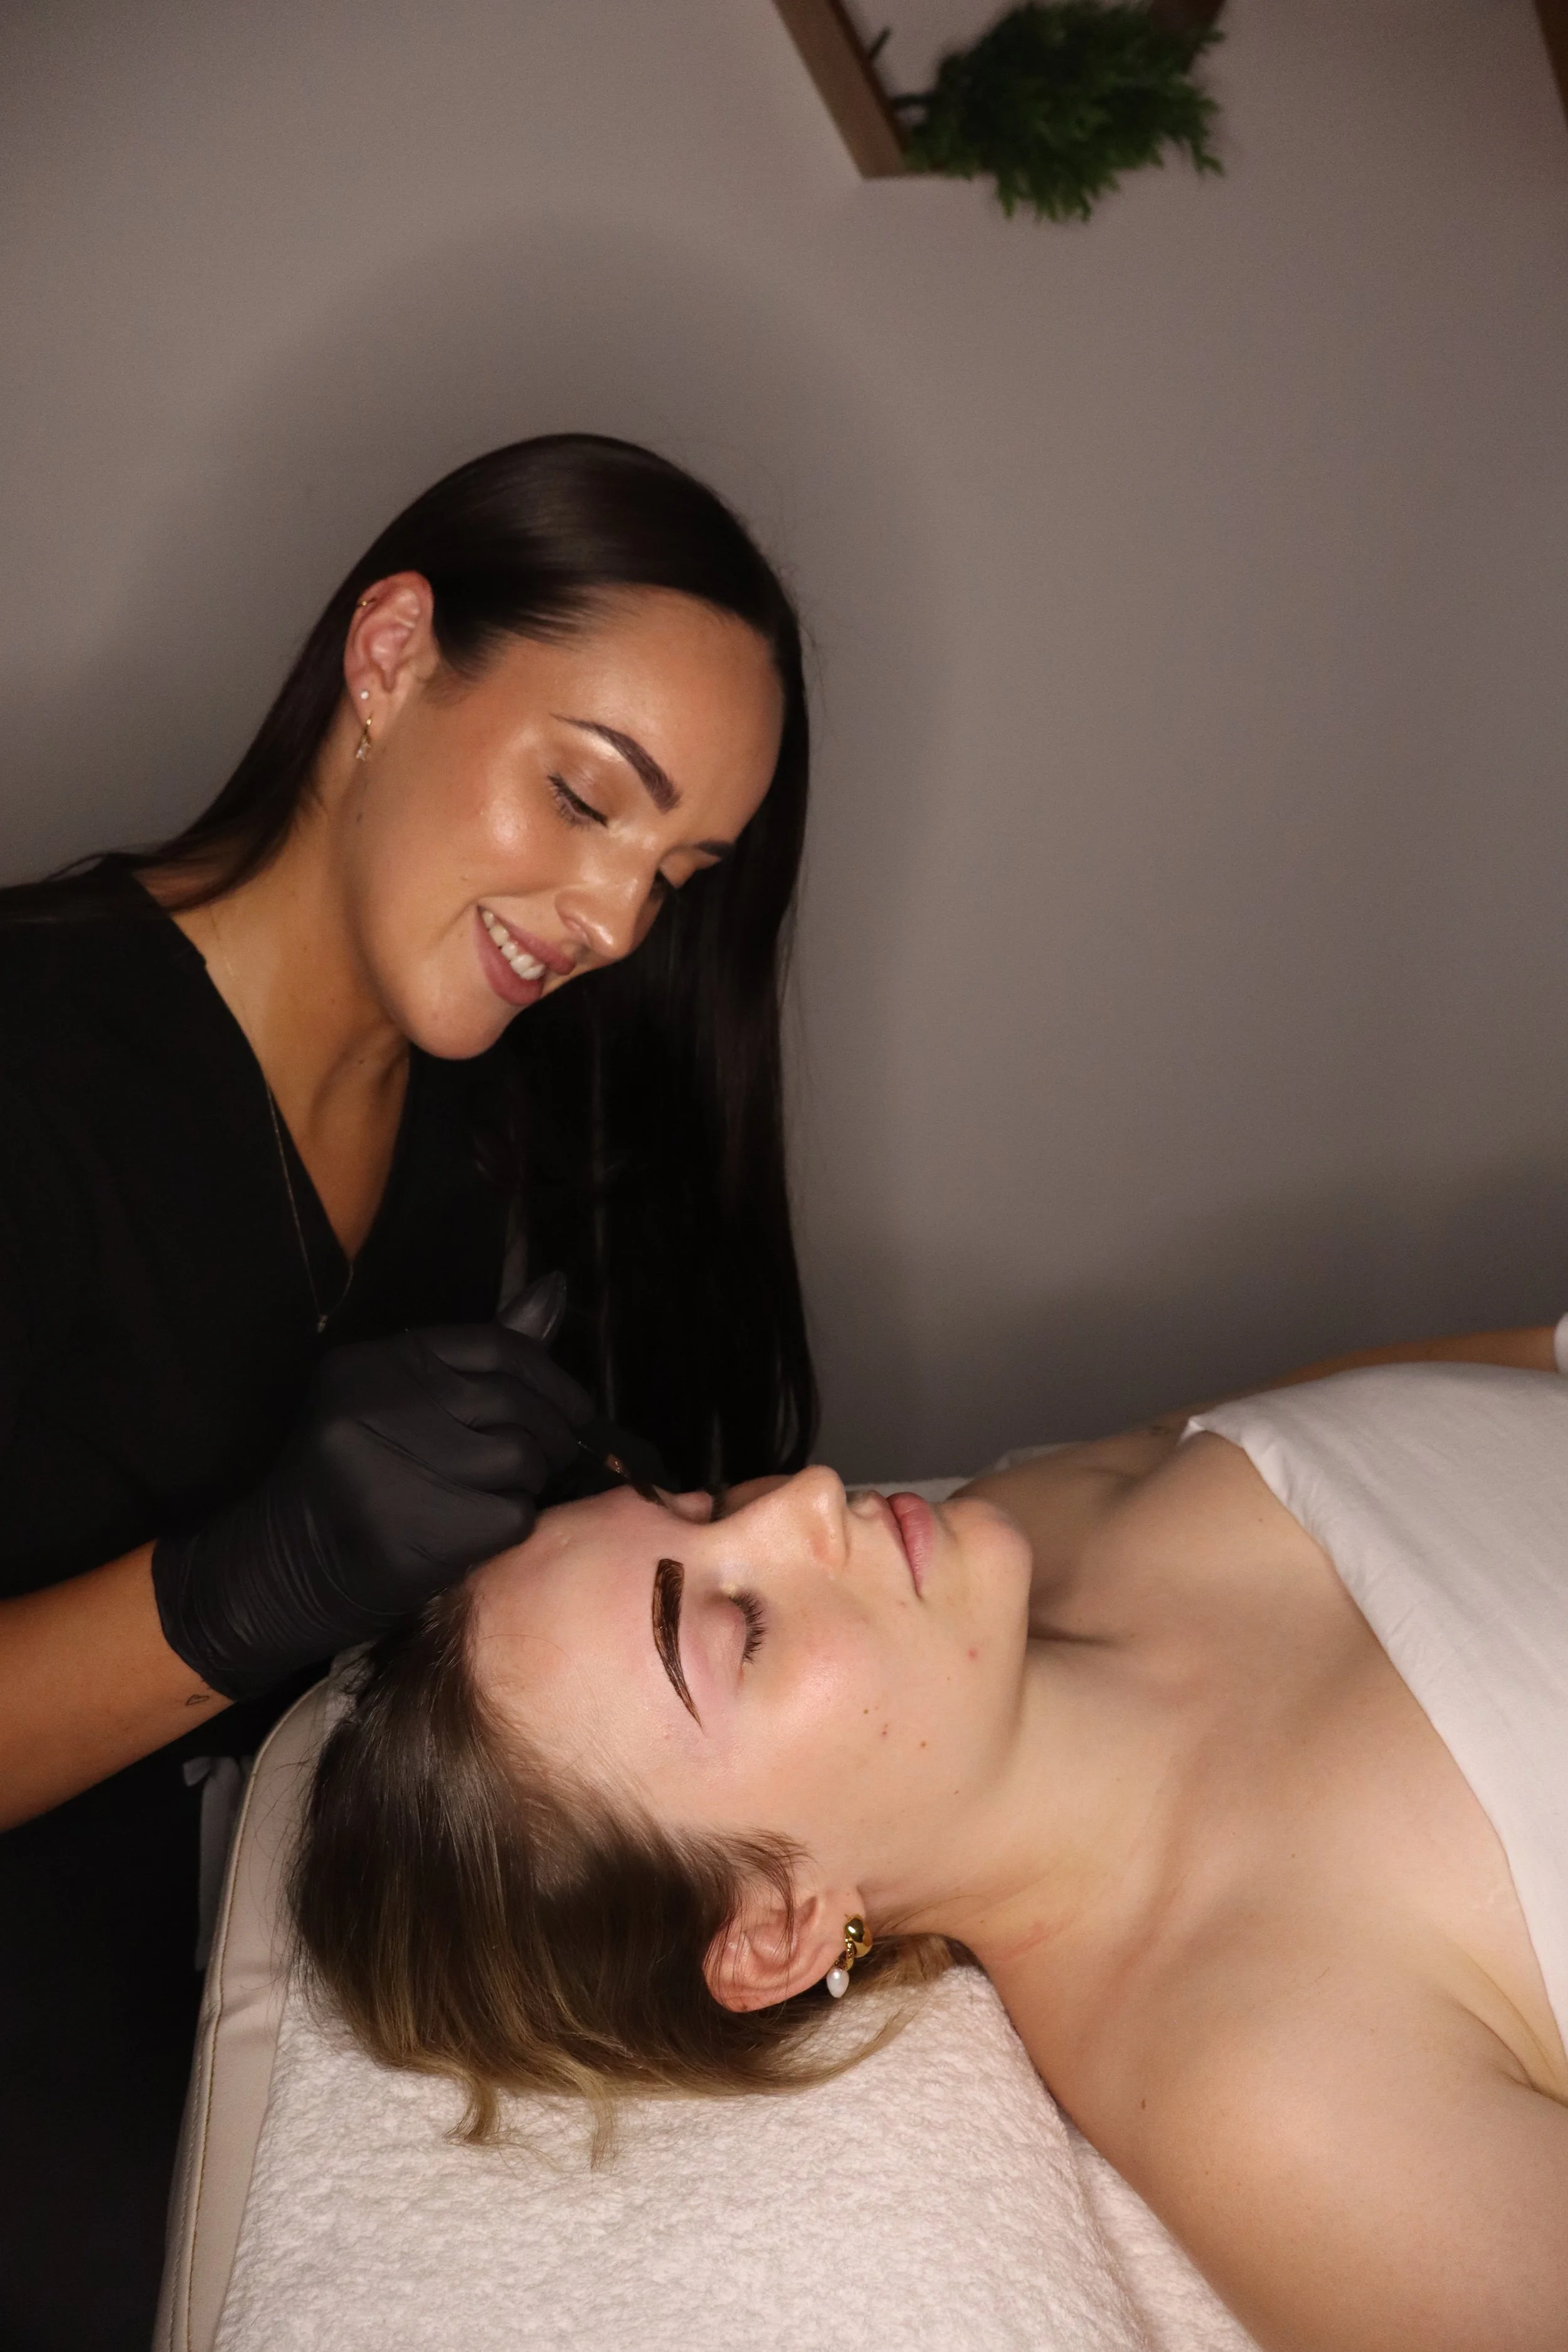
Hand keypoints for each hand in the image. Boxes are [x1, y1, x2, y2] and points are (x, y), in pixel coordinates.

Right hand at [151, 1324, 592, 1698]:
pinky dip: (512, 1523)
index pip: (496, 1345)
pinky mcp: (422, 1532)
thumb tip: (555, 1289)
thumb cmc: (352, 1478)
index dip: (549, 1375)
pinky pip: (513, 1515)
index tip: (572, 1406)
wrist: (280, 1571)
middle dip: (552, 1430)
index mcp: (375, 1365)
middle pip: (515, 1401)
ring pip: (522, 1457)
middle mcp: (382, 1406)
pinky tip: (481, 1528)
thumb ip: (477, 1356)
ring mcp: (399, 1470)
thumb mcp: (397, 1400)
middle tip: (551, 1454)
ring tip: (503, 1490)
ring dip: (531, 1478)